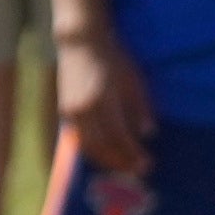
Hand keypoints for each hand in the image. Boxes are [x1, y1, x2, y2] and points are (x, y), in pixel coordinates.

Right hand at [53, 27, 156, 198]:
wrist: (80, 43)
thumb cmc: (112, 59)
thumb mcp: (133, 80)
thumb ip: (140, 108)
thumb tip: (149, 134)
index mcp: (102, 101)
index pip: (119, 137)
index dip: (133, 153)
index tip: (147, 164)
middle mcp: (83, 110)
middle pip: (102, 147)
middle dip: (121, 162)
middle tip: (137, 171)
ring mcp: (71, 112)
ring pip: (88, 146)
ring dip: (106, 160)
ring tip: (123, 166)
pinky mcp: (65, 112)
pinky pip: (80, 139)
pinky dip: (93, 150)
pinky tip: (106, 154)